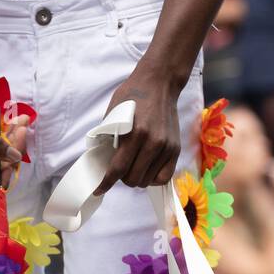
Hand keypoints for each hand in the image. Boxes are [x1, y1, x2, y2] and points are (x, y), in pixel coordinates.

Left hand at [93, 68, 181, 196]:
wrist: (160, 82)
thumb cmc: (133, 94)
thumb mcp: (114, 111)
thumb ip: (108, 135)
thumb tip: (101, 158)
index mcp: (134, 133)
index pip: (118, 169)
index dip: (106, 183)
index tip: (98, 190)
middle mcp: (152, 142)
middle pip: (133, 178)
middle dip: (121, 179)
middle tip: (118, 170)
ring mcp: (166, 146)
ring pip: (147, 180)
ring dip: (137, 178)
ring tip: (133, 167)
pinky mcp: (175, 148)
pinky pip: (164, 176)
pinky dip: (153, 178)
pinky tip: (146, 170)